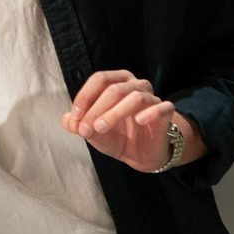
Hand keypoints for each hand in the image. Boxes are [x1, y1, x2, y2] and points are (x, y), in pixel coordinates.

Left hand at [62, 70, 180, 172]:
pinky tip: (138, 121)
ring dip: (115, 112)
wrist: (141, 154)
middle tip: (85, 129)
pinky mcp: (166, 113)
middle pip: (115, 89)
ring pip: (135, 97)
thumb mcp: (93, 132)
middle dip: (96, 109)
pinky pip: (162, 107)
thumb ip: (78, 124)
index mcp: (116, 82)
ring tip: (101, 128)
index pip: (99, 79)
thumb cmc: (117, 136)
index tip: (75, 117)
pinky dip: (150, 112)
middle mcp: (135, 85)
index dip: (84, 97)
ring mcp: (152, 98)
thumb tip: (67, 120)